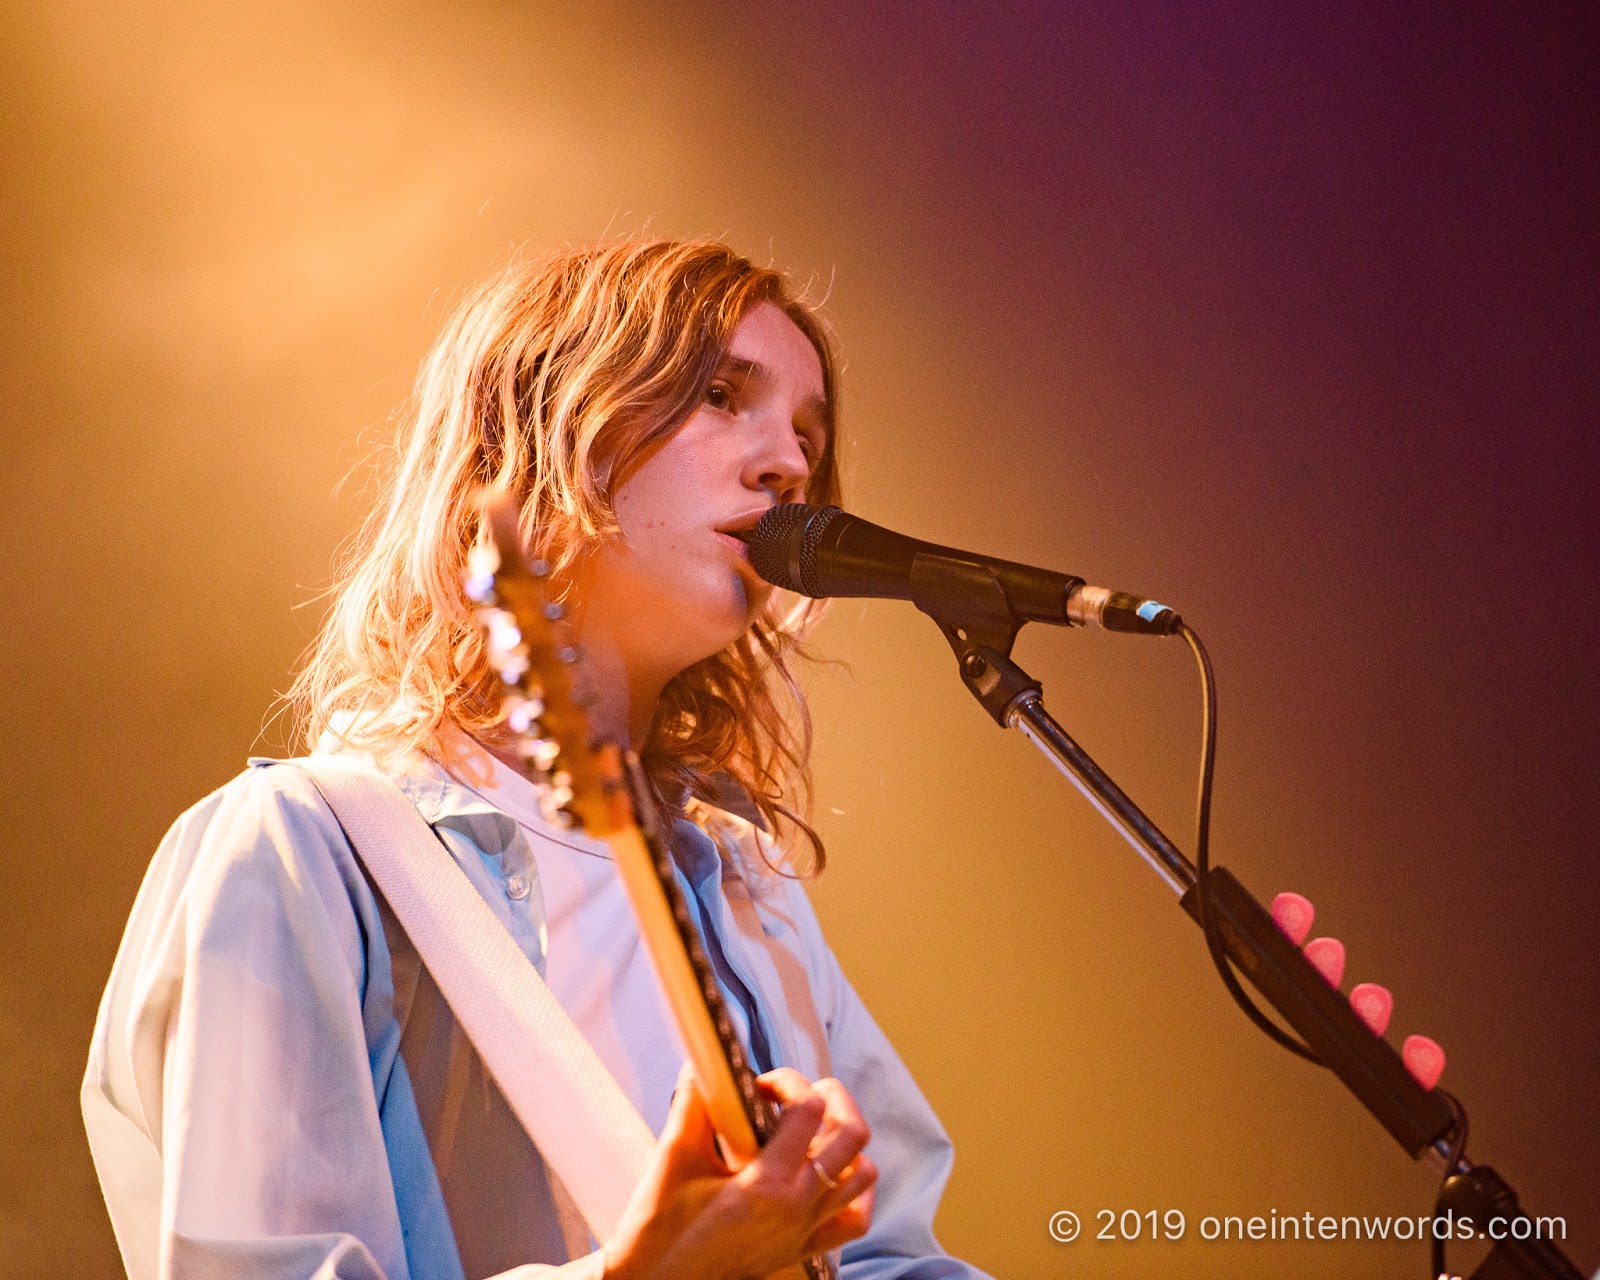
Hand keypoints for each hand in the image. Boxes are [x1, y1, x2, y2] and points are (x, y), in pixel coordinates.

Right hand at [601, 1065, 876, 1279]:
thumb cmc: (661, 1230)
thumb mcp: (673, 1161)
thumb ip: (691, 1106)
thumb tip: (701, 1066)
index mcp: (770, 1184)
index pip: (809, 1109)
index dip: (789, 1081)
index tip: (758, 1084)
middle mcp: (800, 1206)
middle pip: (853, 1133)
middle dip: (831, 1097)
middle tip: (792, 1094)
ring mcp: (807, 1230)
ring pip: (864, 1175)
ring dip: (844, 1141)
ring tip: (808, 1129)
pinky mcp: (803, 1249)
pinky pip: (854, 1219)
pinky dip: (854, 1190)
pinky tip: (830, 1173)